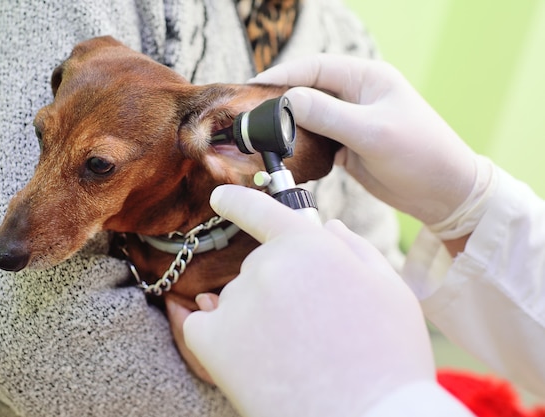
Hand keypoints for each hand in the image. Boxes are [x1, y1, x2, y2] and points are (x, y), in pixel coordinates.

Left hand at [183, 185, 435, 416]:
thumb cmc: (387, 358)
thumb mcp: (390, 291)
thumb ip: (355, 250)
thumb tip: (329, 227)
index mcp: (308, 246)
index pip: (261, 210)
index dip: (237, 201)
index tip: (219, 197)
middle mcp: (266, 266)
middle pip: (258, 267)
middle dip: (278, 288)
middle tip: (310, 327)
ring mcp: (237, 303)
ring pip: (236, 300)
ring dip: (255, 318)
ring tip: (293, 353)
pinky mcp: (213, 342)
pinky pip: (203, 327)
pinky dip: (220, 339)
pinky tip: (254, 360)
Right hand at [251, 55, 492, 228]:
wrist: (443, 194)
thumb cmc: (419, 155)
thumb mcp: (372, 132)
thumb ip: (327, 114)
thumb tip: (286, 101)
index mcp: (367, 79)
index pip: (316, 67)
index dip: (283, 74)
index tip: (253, 87)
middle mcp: (357, 96)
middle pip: (308, 90)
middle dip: (280, 100)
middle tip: (250, 114)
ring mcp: (351, 122)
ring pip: (309, 116)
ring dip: (287, 124)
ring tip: (259, 133)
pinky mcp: (347, 146)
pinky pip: (315, 139)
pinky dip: (298, 144)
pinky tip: (282, 151)